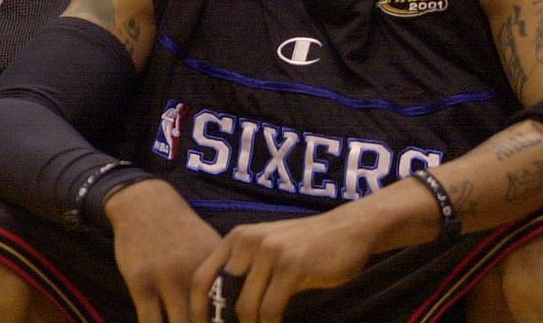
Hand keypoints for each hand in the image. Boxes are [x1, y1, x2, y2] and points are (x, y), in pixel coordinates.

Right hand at [105, 180, 221, 322]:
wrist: (146, 204)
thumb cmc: (181, 230)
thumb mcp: (210, 247)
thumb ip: (224, 277)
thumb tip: (240, 306)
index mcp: (218, 266)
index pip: (232, 310)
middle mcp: (195, 273)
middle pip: (206, 322)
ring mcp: (166, 278)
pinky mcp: (140, 282)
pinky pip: (150, 322)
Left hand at [189, 208, 373, 322]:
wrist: (346, 229)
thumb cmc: (305, 247)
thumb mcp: (267, 251)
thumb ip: (246, 272)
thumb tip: (224, 312)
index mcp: (235, 239)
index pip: (200, 278)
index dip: (195, 310)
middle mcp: (246, 241)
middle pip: (219, 295)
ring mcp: (269, 252)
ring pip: (244, 307)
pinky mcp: (291, 266)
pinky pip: (270, 309)